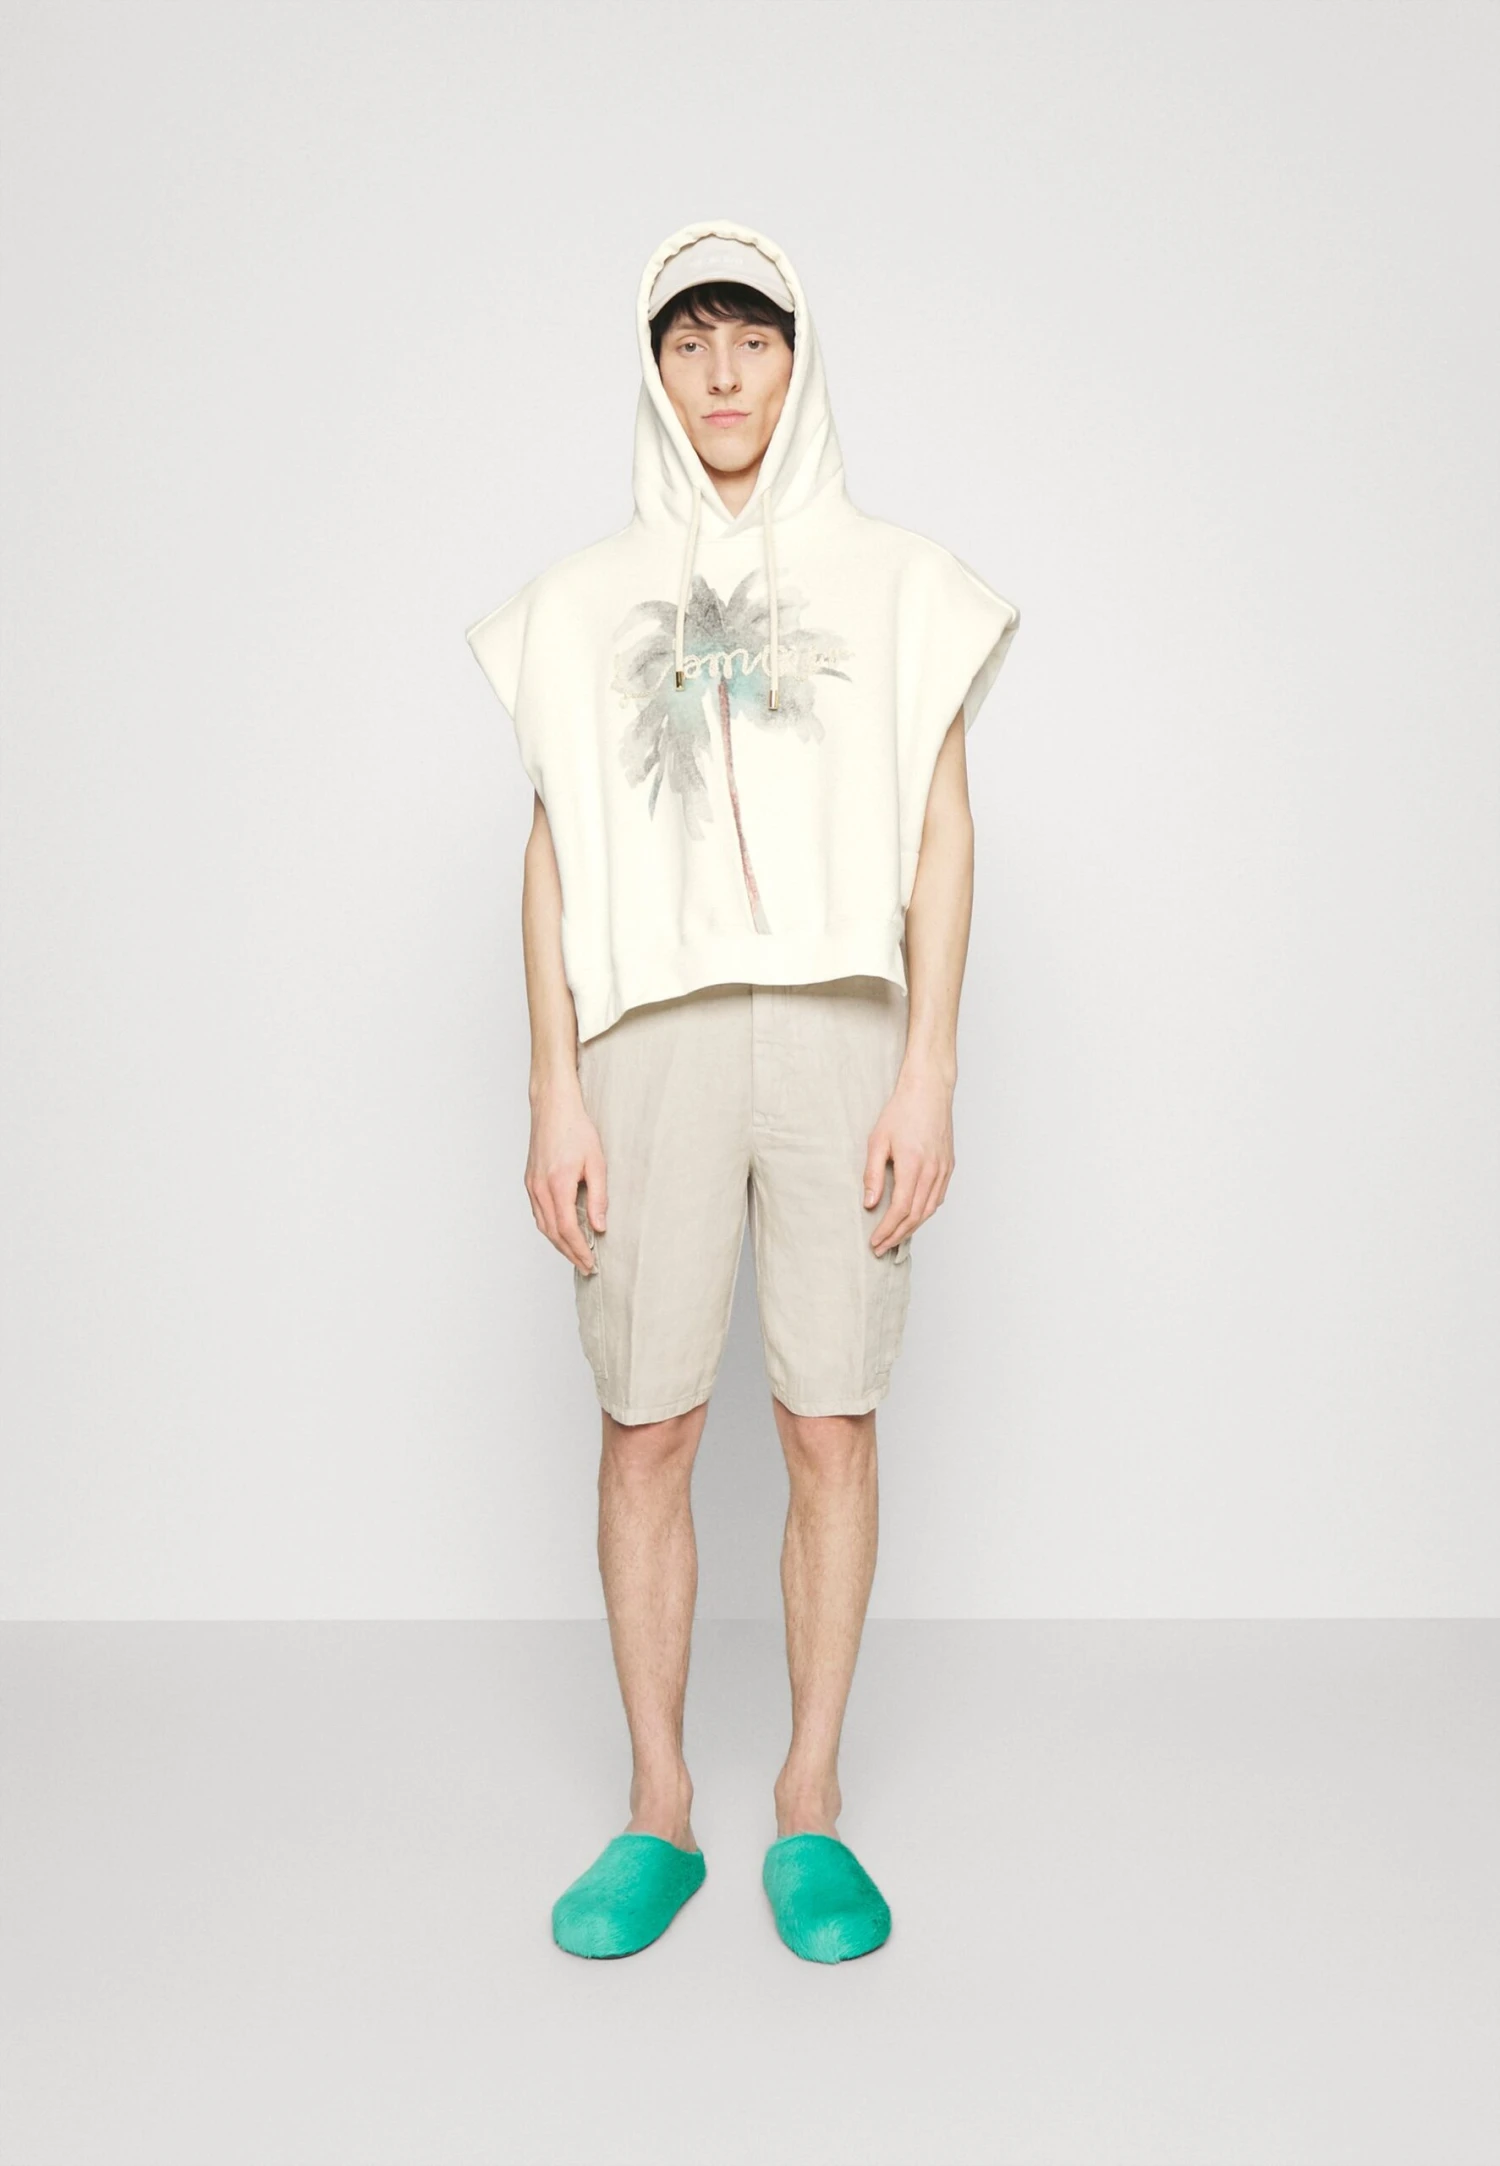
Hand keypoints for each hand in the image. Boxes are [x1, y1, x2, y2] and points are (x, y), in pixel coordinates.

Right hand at [526, 1077, 606, 1273]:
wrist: (553, 1106)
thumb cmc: (576, 1129)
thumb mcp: (597, 1162)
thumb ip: (599, 1197)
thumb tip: (599, 1227)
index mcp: (557, 1184)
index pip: (566, 1229)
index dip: (579, 1250)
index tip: (591, 1263)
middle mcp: (539, 1188)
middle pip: (552, 1233)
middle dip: (570, 1253)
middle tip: (586, 1267)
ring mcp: (531, 1185)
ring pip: (542, 1225)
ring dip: (559, 1244)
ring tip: (576, 1255)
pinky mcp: (530, 1181)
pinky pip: (538, 1213)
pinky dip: (549, 1228)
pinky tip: (561, 1232)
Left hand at [862, 1063, 954, 1255]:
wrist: (929, 1090)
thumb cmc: (901, 1111)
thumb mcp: (877, 1140)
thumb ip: (873, 1174)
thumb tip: (870, 1203)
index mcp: (913, 1165)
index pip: (900, 1209)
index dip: (887, 1229)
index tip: (875, 1241)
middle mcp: (932, 1171)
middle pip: (916, 1215)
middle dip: (897, 1235)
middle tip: (881, 1247)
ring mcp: (944, 1169)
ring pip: (929, 1209)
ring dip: (912, 1228)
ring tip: (895, 1237)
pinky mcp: (949, 1166)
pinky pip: (938, 1198)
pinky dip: (925, 1213)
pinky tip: (913, 1217)